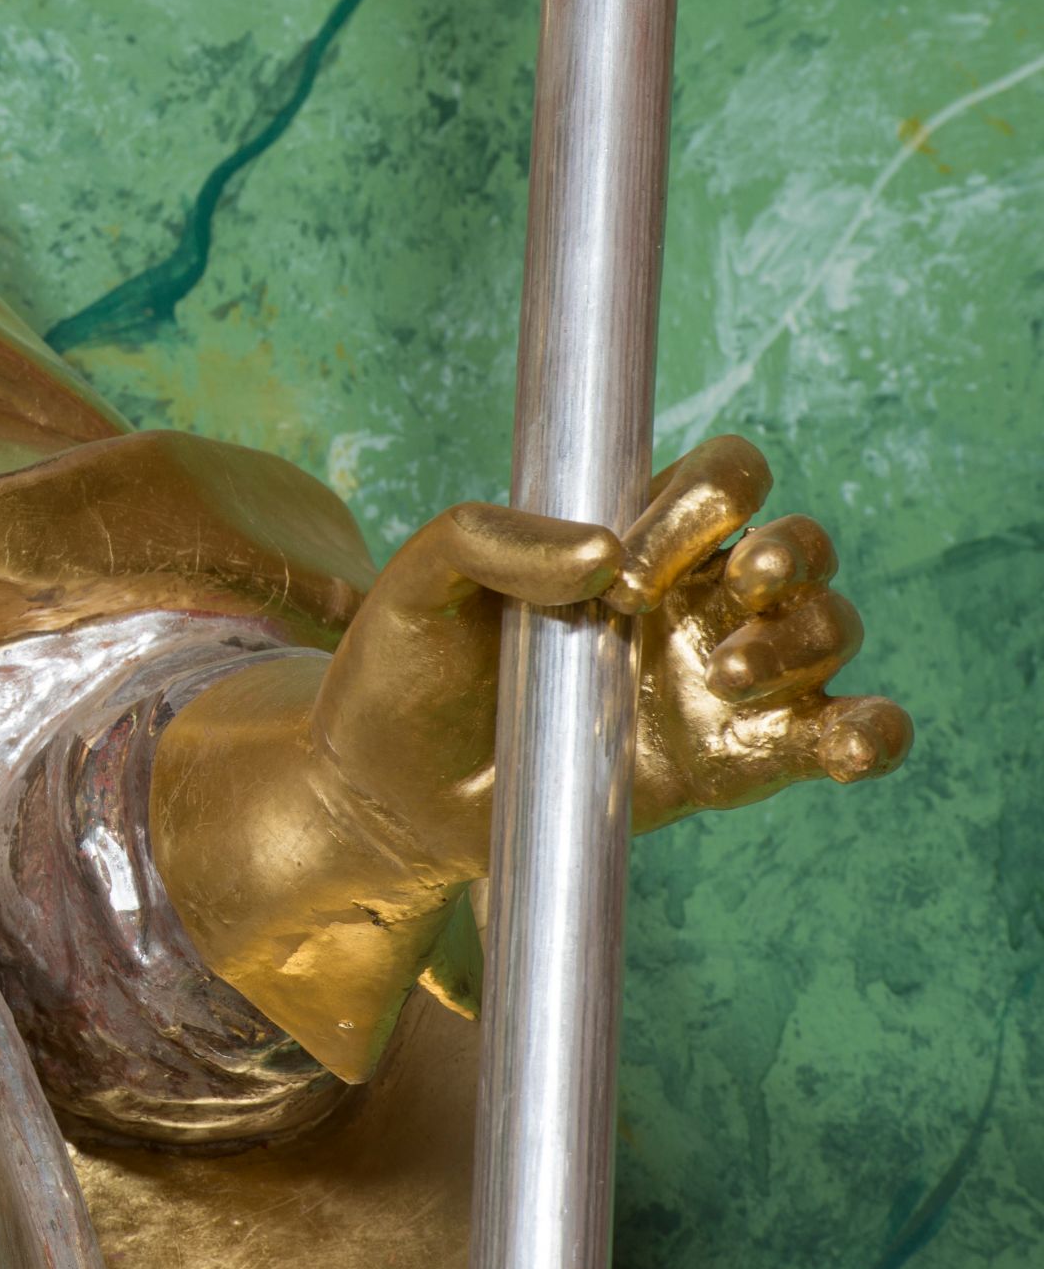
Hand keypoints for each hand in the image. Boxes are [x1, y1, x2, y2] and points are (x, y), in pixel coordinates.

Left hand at [315, 434, 910, 874]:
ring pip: (830, 629)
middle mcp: (693, 598)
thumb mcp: (413, 582)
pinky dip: (874, 732)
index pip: (726, 478)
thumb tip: (601, 554)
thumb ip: (487, 536)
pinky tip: (847, 738)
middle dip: (779, 558)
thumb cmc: (404, 669)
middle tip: (682, 604)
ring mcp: (721, 679)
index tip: (621, 569)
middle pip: (801, 544)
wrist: (394, 791)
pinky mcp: (732, 760)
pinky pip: (843, 735)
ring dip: (800, 641)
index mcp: (632, 536)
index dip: (704, 502)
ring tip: (715, 676)